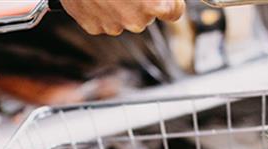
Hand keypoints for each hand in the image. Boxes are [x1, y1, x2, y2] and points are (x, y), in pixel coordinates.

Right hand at [61, 0, 185, 35]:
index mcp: (154, 5)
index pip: (174, 12)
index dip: (171, 2)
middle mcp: (135, 21)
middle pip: (146, 15)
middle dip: (142, 1)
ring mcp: (112, 26)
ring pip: (123, 18)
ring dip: (120, 5)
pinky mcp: (93, 27)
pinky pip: (103, 20)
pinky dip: (101, 9)